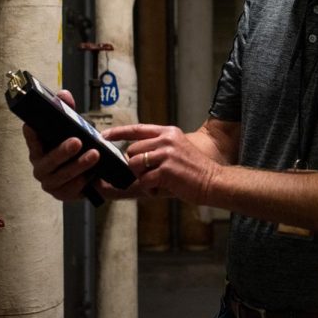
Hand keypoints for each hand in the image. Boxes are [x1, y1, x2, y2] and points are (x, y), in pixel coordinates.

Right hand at [23, 89, 99, 200]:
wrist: (90, 172)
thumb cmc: (76, 148)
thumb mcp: (74, 128)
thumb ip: (68, 110)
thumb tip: (64, 94)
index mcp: (39, 147)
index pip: (31, 137)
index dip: (31, 132)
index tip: (33, 125)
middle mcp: (40, 165)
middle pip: (47, 160)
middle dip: (62, 151)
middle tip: (78, 141)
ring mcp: (50, 182)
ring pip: (61, 176)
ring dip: (78, 165)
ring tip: (94, 155)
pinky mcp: (61, 194)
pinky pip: (70, 190)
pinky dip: (81, 183)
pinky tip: (91, 176)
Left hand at [103, 124, 221, 204]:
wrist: (213, 181)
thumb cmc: (194, 170)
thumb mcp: (177, 149)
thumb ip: (157, 148)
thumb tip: (131, 156)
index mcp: (168, 132)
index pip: (137, 128)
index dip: (118, 132)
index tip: (104, 135)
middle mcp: (166, 140)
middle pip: (132, 150)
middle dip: (135, 166)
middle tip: (151, 175)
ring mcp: (166, 154)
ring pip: (134, 165)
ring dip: (142, 177)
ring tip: (157, 182)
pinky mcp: (166, 171)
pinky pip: (144, 181)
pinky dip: (150, 189)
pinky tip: (162, 189)